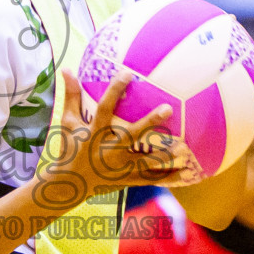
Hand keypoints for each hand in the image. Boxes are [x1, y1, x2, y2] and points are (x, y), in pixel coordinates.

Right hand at [50, 69, 190, 201]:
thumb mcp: (68, 123)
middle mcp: (108, 151)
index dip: (114, 91)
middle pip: (131, 135)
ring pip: (145, 162)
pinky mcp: (127, 181)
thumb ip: (71, 96)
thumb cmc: (70, 149)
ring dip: (165, 155)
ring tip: (184, 147)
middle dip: (149, 123)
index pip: (104, 109)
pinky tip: (187, 173)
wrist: (68, 185)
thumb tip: (66, 68)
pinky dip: (168, 178)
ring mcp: (119, 168)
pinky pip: (150, 180)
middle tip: (168, 108)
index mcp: (94, 134)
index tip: (128, 73)